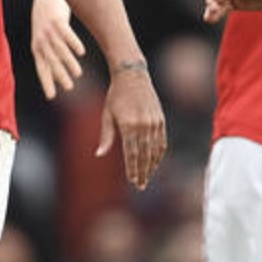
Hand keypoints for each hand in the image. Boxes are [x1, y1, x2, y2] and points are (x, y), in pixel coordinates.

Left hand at [31, 0, 84, 98]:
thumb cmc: (47, 25)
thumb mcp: (44, 41)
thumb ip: (50, 58)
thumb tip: (57, 79)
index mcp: (37, 49)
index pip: (41, 69)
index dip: (46, 83)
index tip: (51, 96)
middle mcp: (42, 42)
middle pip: (52, 61)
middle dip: (60, 75)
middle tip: (69, 87)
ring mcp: (49, 31)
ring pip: (60, 50)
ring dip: (69, 62)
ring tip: (78, 74)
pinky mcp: (57, 21)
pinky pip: (66, 35)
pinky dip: (73, 43)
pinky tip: (81, 52)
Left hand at [97, 62, 165, 189]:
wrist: (132, 76)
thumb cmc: (115, 96)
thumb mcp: (107, 114)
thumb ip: (106, 135)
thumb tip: (99, 155)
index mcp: (128, 124)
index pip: (131, 153)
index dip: (132, 169)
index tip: (132, 181)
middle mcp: (143, 124)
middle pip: (144, 154)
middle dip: (142, 172)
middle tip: (140, 185)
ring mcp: (154, 122)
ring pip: (154, 150)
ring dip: (151, 166)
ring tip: (147, 177)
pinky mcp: (160, 119)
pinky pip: (161, 141)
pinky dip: (158, 154)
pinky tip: (154, 163)